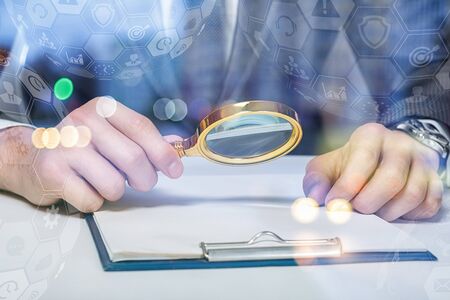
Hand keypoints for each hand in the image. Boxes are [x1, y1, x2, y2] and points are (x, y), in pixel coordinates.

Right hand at [0, 97, 182, 211]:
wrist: (32, 157)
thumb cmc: (81, 146)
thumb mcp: (112, 133)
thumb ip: (144, 138)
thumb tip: (178, 145)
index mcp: (104, 109)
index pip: (142, 128)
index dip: (164, 152)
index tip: (176, 170)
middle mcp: (83, 122)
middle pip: (134, 158)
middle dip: (146, 179)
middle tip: (143, 182)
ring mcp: (66, 147)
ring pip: (115, 184)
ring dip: (117, 190)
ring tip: (103, 180)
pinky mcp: (53, 173)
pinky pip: (94, 200)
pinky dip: (95, 200)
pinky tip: (83, 187)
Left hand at [303, 123, 442, 220]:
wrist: (378, 158)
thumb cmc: (350, 163)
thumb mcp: (326, 166)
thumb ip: (316, 180)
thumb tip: (315, 197)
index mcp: (371, 135)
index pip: (363, 161)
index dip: (347, 186)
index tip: (334, 203)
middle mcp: (400, 144)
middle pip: (391, 180)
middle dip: (369, 202)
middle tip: (356, 210)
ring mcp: (421, 162)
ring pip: (412, 194)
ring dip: (389, 212)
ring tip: (374, 212)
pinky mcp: (434, 180)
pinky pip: (428, 205)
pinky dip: (409, 216)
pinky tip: (393, 212)